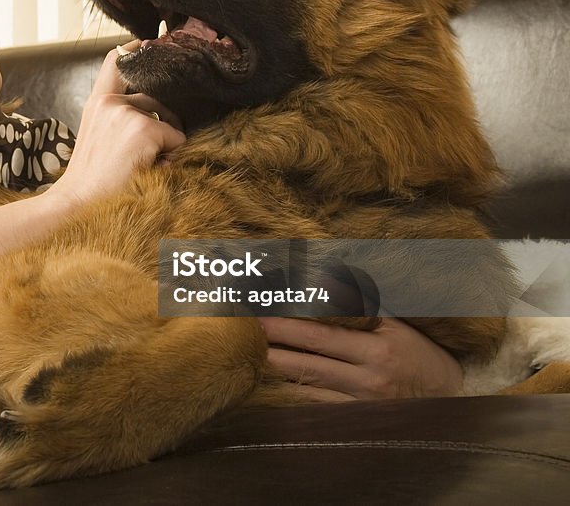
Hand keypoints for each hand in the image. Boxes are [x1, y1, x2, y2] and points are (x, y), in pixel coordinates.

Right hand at [46, 41, 184, 207]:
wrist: (77, 204)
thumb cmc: (91, 181)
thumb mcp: (97, 140)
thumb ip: (116, 120)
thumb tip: (154, 114)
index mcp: (97, 104)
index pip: (116, 61)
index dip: (135, 49)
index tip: (148, 42)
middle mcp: (110, 102)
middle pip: (155, 99)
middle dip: (163, 123)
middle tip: (144, 156)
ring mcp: (126, 113)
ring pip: (168, 121)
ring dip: (166, 144)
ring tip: (143, 166)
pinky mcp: (143, 128)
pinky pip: (177, 139)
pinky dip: (171, 157)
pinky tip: (149, 170)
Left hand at [257, 316, 463, 401]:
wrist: (452, 400)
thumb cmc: (422, 355)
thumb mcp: (400, 324)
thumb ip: (364, 304)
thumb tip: (329, 278)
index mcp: (379, 348)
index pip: (323, 333)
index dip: (289, 323)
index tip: (263, 310)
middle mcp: (368, 376)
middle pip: (309, 359)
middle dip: (274, 343)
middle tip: (244, 329)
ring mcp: (361, 401)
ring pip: (309, 384)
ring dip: (277, 369)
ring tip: (249, 354)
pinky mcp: (357, 419)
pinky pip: (317, 405)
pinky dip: (293, 393)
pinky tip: (270, 383)